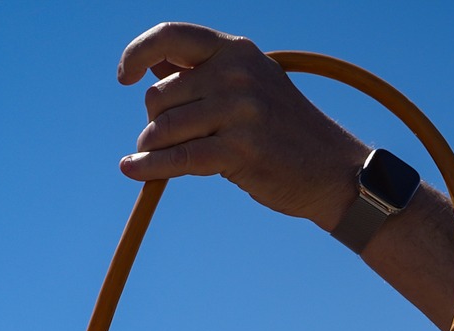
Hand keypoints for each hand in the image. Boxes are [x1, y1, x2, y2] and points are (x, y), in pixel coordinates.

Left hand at [117, 22, 368, 228]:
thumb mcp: (247, 85)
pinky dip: (150, 168)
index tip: (124, 77)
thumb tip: (150, 64)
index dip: (137, 53)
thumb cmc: (281, 130)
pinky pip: (178, 159)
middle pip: (159, 95)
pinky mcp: (240, 150)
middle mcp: (237, 73)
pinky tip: (134, 171)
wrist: (330, 169)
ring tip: (160, 158)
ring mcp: (240, 110)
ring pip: (163, 128)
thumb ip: (201, 74)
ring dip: (152, 149)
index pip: (171, 36)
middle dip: (153, 122)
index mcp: (236, 50)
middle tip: (166, 139)